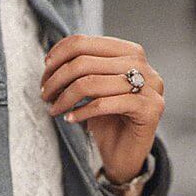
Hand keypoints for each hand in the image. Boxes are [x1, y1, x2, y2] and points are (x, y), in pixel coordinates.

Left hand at [39, 34, 164, 183]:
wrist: (125, 153)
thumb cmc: (106, 117)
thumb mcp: (92, 86)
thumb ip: (80, 66)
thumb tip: (50, 59)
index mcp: (128, 51)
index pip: (83, 42)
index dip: (58, 55)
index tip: (45, 69)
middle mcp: (142, 65)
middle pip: (84, 62)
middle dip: (56, 78)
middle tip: (44, 94)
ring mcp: (150, 87)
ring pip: (91, 83)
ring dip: (64, 97)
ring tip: (53, 107)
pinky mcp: (150, 109)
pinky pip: (104, 104)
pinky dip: (81, 112)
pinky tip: (70, 118)